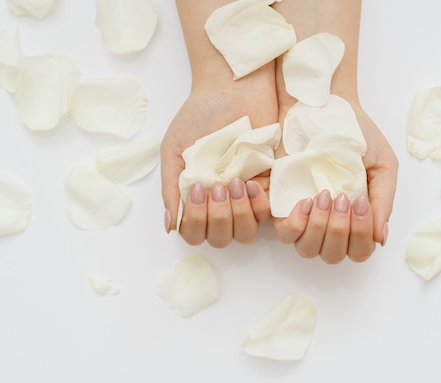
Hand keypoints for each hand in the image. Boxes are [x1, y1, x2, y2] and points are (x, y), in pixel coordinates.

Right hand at [160, 66, 278, 246]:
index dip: (196, 222)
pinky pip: (268, 211)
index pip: (195, 232)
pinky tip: (250, 181)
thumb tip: (169, 225)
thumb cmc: (199, 114)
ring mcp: (247, 194)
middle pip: (221, 237)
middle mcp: (222, 201)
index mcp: (198, 196)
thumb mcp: (175, 149)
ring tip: (234, 183)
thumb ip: (171, 187)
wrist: (232, 87)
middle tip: (215, 186)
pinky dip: (258, 203)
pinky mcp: (271, 182)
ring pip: (246, 230)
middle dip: (217, 219)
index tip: (197, 191)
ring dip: (238, 214)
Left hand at [273, 102, 397, 263]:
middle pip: (333, 255)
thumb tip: (380, 237)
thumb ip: (383, 201)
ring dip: (320, 228)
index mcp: (355, 217)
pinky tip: (306, 200)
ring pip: (308, 249)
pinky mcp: (280, 203)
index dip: (361, 236)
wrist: (325, 106)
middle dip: (341, 231)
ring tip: (325, 195)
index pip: (359, 250)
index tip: (362, 202)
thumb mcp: (382, 164)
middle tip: (342, 197)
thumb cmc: (356, 134)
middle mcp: (328, 222)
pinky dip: (297, 223)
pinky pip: (285, 232)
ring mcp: (303, 215)